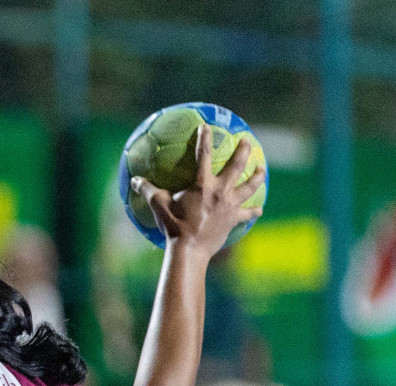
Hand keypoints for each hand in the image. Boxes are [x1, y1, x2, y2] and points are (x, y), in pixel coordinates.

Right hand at [131, 125, 265, 257]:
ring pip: (249, 187)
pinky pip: (247, 214)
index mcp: (202, 184)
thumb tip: (133, 179)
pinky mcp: (233, 220)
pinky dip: (253, 211)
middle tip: (247, 142)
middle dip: (243, 151)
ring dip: (257, 177)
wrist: (189, 249)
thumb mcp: (158, 205)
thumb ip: (147, 189)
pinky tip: (259, 210)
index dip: (205, 138)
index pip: (203, 154)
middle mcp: (220, 191)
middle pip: (236, 166)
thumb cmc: (173, 225)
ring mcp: (229, 205)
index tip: (206, 127)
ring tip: (262, 169)